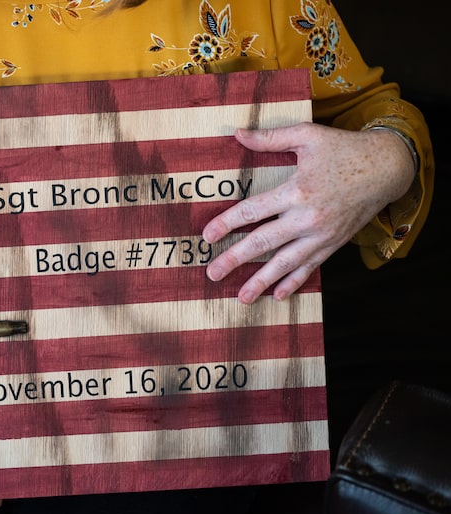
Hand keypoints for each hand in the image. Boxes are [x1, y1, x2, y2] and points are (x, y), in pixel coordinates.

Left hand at [202, 122, 414, 303]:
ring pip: (285, 263)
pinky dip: (293, 283)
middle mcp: (307, 218)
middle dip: (235, 260)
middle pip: (263, 243)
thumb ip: (270, 138)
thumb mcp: (308, 136)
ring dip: (261, 281)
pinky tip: (277, 296)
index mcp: (296, 191)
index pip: (253, 211)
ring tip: (241, 297)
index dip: (227, 224)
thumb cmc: (344, 149)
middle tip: (212, 273)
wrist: (388, 168)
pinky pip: (309, 268)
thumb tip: (236, 133)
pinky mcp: (333, 244)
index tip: (207, 237)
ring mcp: (321, 235)